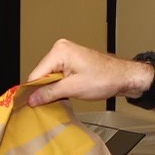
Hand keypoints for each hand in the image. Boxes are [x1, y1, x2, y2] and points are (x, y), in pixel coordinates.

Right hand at [23, 39, 153, 107]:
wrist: (125, 77)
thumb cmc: (106, 78)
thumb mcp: (74, 88)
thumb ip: (50, 93)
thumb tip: (32, 99)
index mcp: (60, 51)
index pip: (36, 74)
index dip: (33, 91)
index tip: (30, 105)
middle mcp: (61, 50)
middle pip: (41, 75)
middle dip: (44, 90)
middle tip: (47, 105)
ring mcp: (66, 55)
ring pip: (49, 77)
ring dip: (52, 89)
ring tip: (61, 98)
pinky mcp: (71, 62)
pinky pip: (57, 76)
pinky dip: (59, 86)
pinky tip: (64, 94)